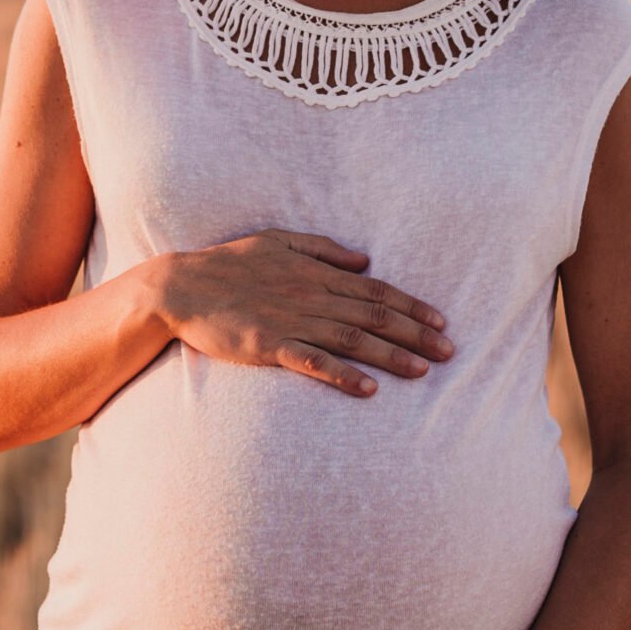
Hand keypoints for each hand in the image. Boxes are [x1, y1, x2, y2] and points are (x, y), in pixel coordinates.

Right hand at [154, 229, 454, 396]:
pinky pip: (314, 362)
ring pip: (353, 339)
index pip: (376, 289)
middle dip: (416, 333)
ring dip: (391, 355)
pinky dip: (343, 375)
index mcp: (316, 272)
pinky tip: (369, 389)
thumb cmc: (229, 263)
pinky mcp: (269, 345)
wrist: (180, 287)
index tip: (441, 321)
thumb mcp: (279, 241)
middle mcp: (311, 295)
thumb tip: (364, 259)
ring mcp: (291, 321)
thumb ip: (324, 249)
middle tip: (450, 351)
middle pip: (374, 314)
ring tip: (423, 371)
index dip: (411, 305)